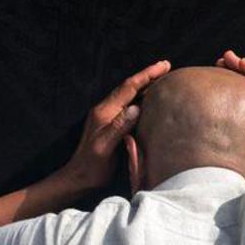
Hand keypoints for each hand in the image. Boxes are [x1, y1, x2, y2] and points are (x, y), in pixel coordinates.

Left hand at [62, 60, 170, 189]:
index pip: (128, 88)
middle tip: (166, 66)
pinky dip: (140, 97)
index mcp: (104, 112)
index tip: (164, 66)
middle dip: (147, 75)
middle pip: (129, 87)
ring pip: (128, 94)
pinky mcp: (110, 124)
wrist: (79, 178)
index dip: (146, 75)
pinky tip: (149, 100)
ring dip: (144, 85)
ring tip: (161, 78)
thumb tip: (136, 108)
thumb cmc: (92, 166)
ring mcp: (107, 117)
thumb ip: (119, 127)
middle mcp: (105, 110)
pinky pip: (127, 105)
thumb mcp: (105, 147)